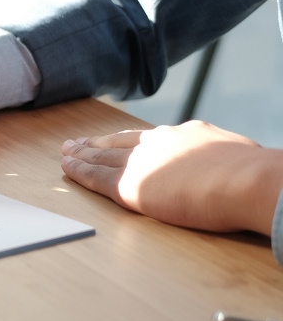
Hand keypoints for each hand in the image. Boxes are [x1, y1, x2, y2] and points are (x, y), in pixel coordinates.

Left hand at [61, 121, 282, 233]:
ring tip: (66, 152)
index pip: (149, 137)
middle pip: (119, 142)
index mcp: (186, 135)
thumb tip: (232, 171)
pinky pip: (96, 177)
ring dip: (82, 154)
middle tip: (77, 141)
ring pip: (103, 156)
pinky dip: (79, 172)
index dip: (127, 139)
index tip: (114, 138)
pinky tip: (67, 169)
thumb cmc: (255, 176)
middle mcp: (159, 143)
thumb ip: (222, 162)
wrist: (247, 182)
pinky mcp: (130, 185)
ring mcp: (143, 162)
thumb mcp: (238, 157)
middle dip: (96, 142)